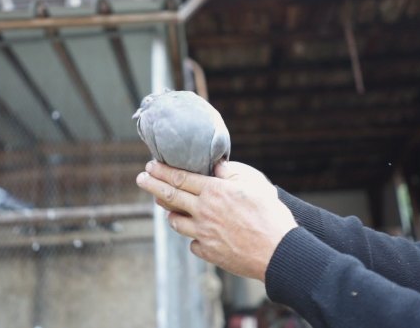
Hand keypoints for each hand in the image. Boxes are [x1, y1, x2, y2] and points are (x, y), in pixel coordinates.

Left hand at [136, 160, 297, 280]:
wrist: (278, 252)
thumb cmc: (270, 214)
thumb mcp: (255, 182)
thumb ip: (232, 172)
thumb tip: (216, 166)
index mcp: (213, 191)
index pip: (179, 178)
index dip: (161, 171)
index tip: (149, 166)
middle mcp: (203, 211)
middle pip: (169, 196)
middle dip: (151, 185)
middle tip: (140, 179)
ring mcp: (203, 234)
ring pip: (175, 222)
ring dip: (170, 214)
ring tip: (170, 209)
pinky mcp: (208, 253)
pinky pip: (193, 243)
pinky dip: (194, 237)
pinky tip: (199, 234)